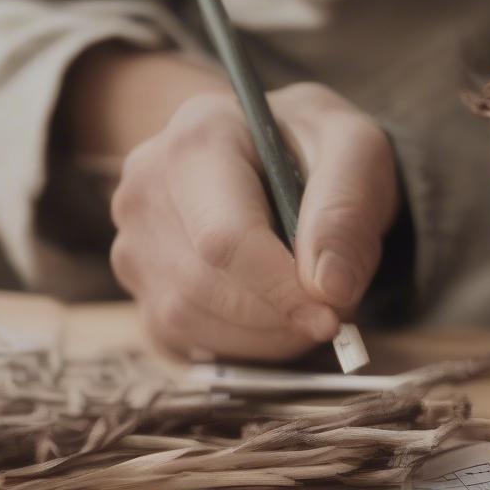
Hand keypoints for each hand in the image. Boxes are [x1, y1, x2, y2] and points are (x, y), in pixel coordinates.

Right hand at [109, 82, 399, 361]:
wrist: (270, 158)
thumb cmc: (313, 150)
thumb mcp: (356, 152)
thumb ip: (348, 212)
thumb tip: (331, 289)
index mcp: (195, 141)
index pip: (224, 240)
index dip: (281, 291)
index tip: (330, 316)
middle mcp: (145, 193)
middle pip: (206, 288)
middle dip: (279, 317)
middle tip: (330, 312)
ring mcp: (133, 247)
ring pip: (192, 323)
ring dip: (264, 337)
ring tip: (304, 306)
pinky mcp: (140, 294)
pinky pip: (185, 345)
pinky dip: (241, 347)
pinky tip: (270, 317)